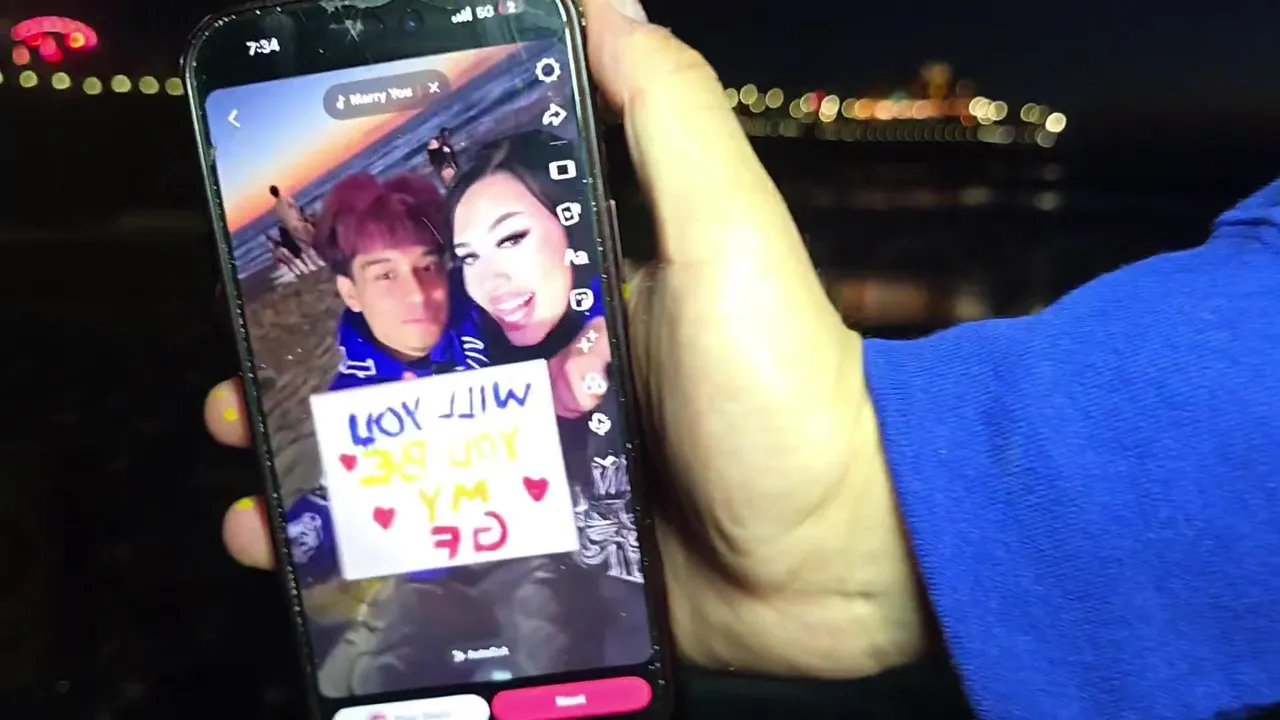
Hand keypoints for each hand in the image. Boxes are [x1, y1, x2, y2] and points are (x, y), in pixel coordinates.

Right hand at [207, 0, 927, 679]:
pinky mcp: (549, 549)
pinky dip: (367, 552)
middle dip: (312, 368)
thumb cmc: (785, 387)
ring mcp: (543, 468)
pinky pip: (440, 546)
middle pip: (405, 363)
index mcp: (575, 292)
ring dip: (316, 463)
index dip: (360, 257)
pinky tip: (296, 555)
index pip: (444, 258)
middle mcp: (549, 375)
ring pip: (404, 458)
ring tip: (250, 478)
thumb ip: (671, 117)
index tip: (282, 257)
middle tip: (238, 382)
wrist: (840, 561)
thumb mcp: (728, 232)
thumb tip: (605, 1)